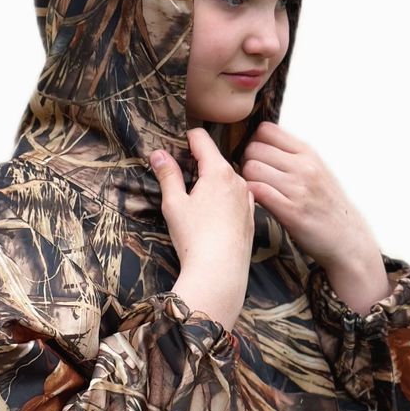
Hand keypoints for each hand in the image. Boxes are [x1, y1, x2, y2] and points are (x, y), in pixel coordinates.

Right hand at [149, 128, 254, 330]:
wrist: (221, 272)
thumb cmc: (195, 237)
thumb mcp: (174, 203)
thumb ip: (167, 174)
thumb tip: (158, 153)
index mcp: (218, 170)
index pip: (201, 138)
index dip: (185, 139)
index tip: (175, 147)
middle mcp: (238, 179)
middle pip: (215, 159)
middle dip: (197, 164)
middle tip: (180, 181)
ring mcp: (247, 197)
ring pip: (227, 178)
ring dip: (211, 182)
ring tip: (195, 203)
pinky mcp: (251, 215)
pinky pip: (236, 197)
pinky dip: (224, 199)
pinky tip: (212, 217)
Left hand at [239, 120, 382, 278]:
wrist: (348, 238)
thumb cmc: (326, 204)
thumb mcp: (316, 169)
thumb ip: (291, 154)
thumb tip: (258, 142)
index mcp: (308, 153)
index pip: (266, 130)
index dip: (254, 142)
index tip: (257, 158)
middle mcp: (304, 166)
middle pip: (253, 148)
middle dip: (246, 162)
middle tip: (253, 178)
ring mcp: (298, 189)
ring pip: (251, 169)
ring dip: (247, 180)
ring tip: (256, 191)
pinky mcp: (291, 212)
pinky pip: (257, 191)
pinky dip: (250, 195)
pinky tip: (256, 203)